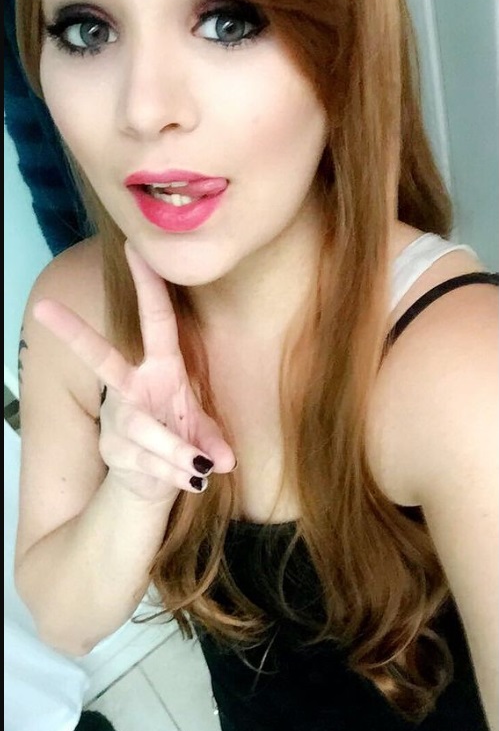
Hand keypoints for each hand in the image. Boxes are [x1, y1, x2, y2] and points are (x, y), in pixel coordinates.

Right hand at [33, 241, 235, 502]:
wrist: (157, 481)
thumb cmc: (181, 437)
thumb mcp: (203, 430)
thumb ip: (213, 437)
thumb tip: (224, 460)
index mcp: (160, 369)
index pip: (156, 321)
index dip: (148, 286)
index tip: (135, 249)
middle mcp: (132, 390)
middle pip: (101, 359)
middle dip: (74, 334)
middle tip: (42, 307)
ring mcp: (119, 420)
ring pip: (145, 430)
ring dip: (175, 450)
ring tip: (199, 467)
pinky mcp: (115, 451)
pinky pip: (148, 462)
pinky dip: (174, 473)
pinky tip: (192, 480)